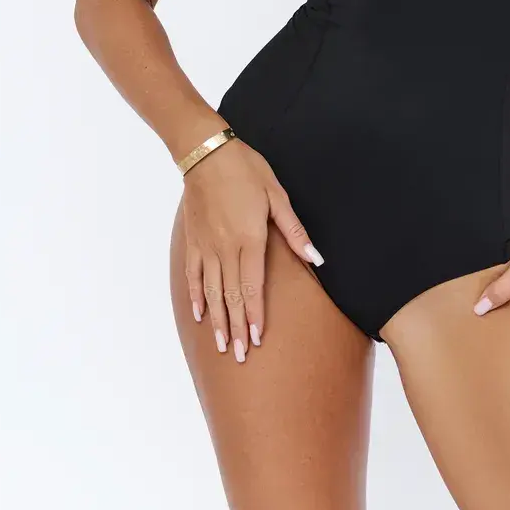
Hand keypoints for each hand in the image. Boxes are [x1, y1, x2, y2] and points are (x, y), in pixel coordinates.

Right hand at [181, 131, 323, 360]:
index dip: (255, 315)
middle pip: (231, 296)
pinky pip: (193, 275)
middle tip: (241, 356)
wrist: (206, 152)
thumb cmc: (247, 170)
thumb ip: (294, 230)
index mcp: (250, 239)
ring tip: (223, 346)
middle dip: (237, 328)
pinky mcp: (193, 240)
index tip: (258, 339)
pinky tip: (200, 316)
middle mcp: (225, 248)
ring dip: (218, 321)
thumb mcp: (277, 195)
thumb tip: (316, 257)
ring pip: (211, 291)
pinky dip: (196, 297)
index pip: (253, 287)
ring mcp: (206, 246)